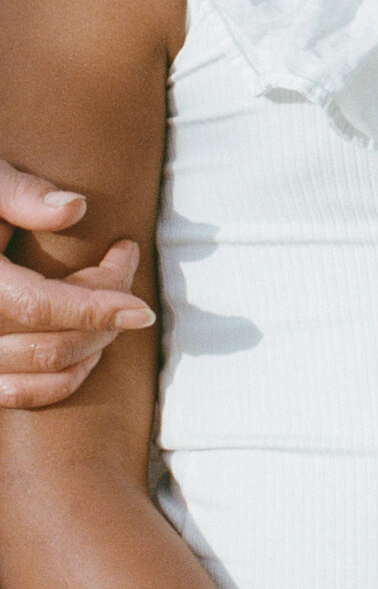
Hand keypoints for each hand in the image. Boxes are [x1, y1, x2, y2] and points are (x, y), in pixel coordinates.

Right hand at [0, 161, 154, 409]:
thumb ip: (24, 196)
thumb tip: (75, 209)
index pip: (39, 307)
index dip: (96, 309)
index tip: (144, 311)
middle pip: (51, 344)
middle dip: (104, 314)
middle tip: (124, 260)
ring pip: (44, 370)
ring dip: (92, 342)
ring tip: (112, 294)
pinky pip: (20, 392)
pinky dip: (62, 377)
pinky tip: (91, 345)